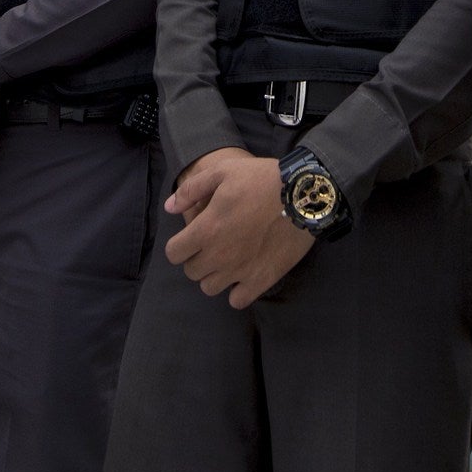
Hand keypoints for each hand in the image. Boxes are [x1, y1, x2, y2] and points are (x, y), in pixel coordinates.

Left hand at [163, 148, 313, 308]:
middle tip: (212, 244)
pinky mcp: (262, 280)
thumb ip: (191, 190)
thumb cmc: (261, 179)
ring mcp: (240, 271)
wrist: (303, 195)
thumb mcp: (222, 171)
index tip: (191, 237)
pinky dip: (237, 291)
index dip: (179, 245)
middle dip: (197, 258)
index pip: (174, 253)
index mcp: (206, 230)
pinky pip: (237, 300)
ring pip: (210, 288)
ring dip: (214, 275)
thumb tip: (169, 207)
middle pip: (192, 272)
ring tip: (228, 259)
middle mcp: (219, 255)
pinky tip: (244, 274)